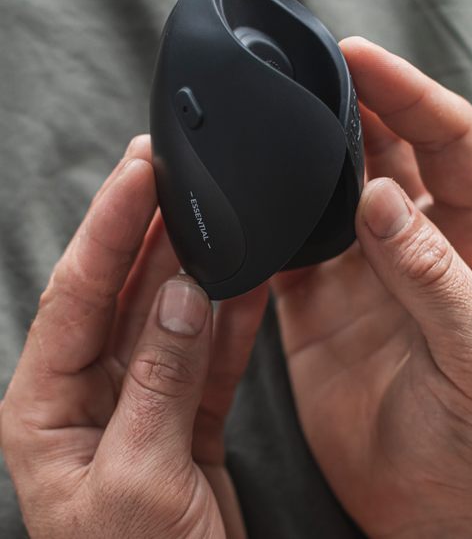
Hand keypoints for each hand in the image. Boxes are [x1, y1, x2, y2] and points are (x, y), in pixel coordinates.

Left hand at [0, 135, 267, 538]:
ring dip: (191, 261)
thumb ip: (160, 379)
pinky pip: (209, 349)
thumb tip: (181, 294)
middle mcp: (89, 393)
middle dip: (144, 227)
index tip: (138, 171)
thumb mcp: (138, 479)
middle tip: (169, 166)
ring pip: (168, 312)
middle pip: (120, 290)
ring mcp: (141, 399)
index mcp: (47, 406)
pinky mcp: (184, 413)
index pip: (76, 293)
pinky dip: (232, 312)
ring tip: (211, 208)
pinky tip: (250, 275)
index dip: (108, 225)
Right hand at [273, 38, 471, 537]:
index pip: (446, 138)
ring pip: (330, 190)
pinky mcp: (317, 306)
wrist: (438, 510)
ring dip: (305, 154)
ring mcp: (362, 272)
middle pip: (383, 149)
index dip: (407, 91)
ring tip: (269, 119)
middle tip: (305, 71)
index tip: (360, 57)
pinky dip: (267, 222)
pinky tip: (246, 200)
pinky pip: (287, 248)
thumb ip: (434, 274)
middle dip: (350, 105)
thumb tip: (384, 200)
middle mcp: (415, 243)